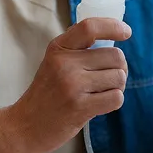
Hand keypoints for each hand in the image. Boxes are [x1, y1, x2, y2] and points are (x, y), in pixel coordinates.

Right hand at [11, 18, 131, 152]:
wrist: (25, 126)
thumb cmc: (46, 94)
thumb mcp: (54, 63)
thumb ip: (77, 50)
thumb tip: (114, 37)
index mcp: (58, 49)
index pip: (90, 27)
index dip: (113, 26)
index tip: (126, 32)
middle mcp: (65, 64)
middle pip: (115, 56)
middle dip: (119, 68)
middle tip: (107, 78)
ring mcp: (72, 85)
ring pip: (119, 77)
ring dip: (117, 86)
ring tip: (100, 93)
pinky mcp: (80, 107)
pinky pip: (116, 97)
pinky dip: (113, 101)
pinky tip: (99, 104)